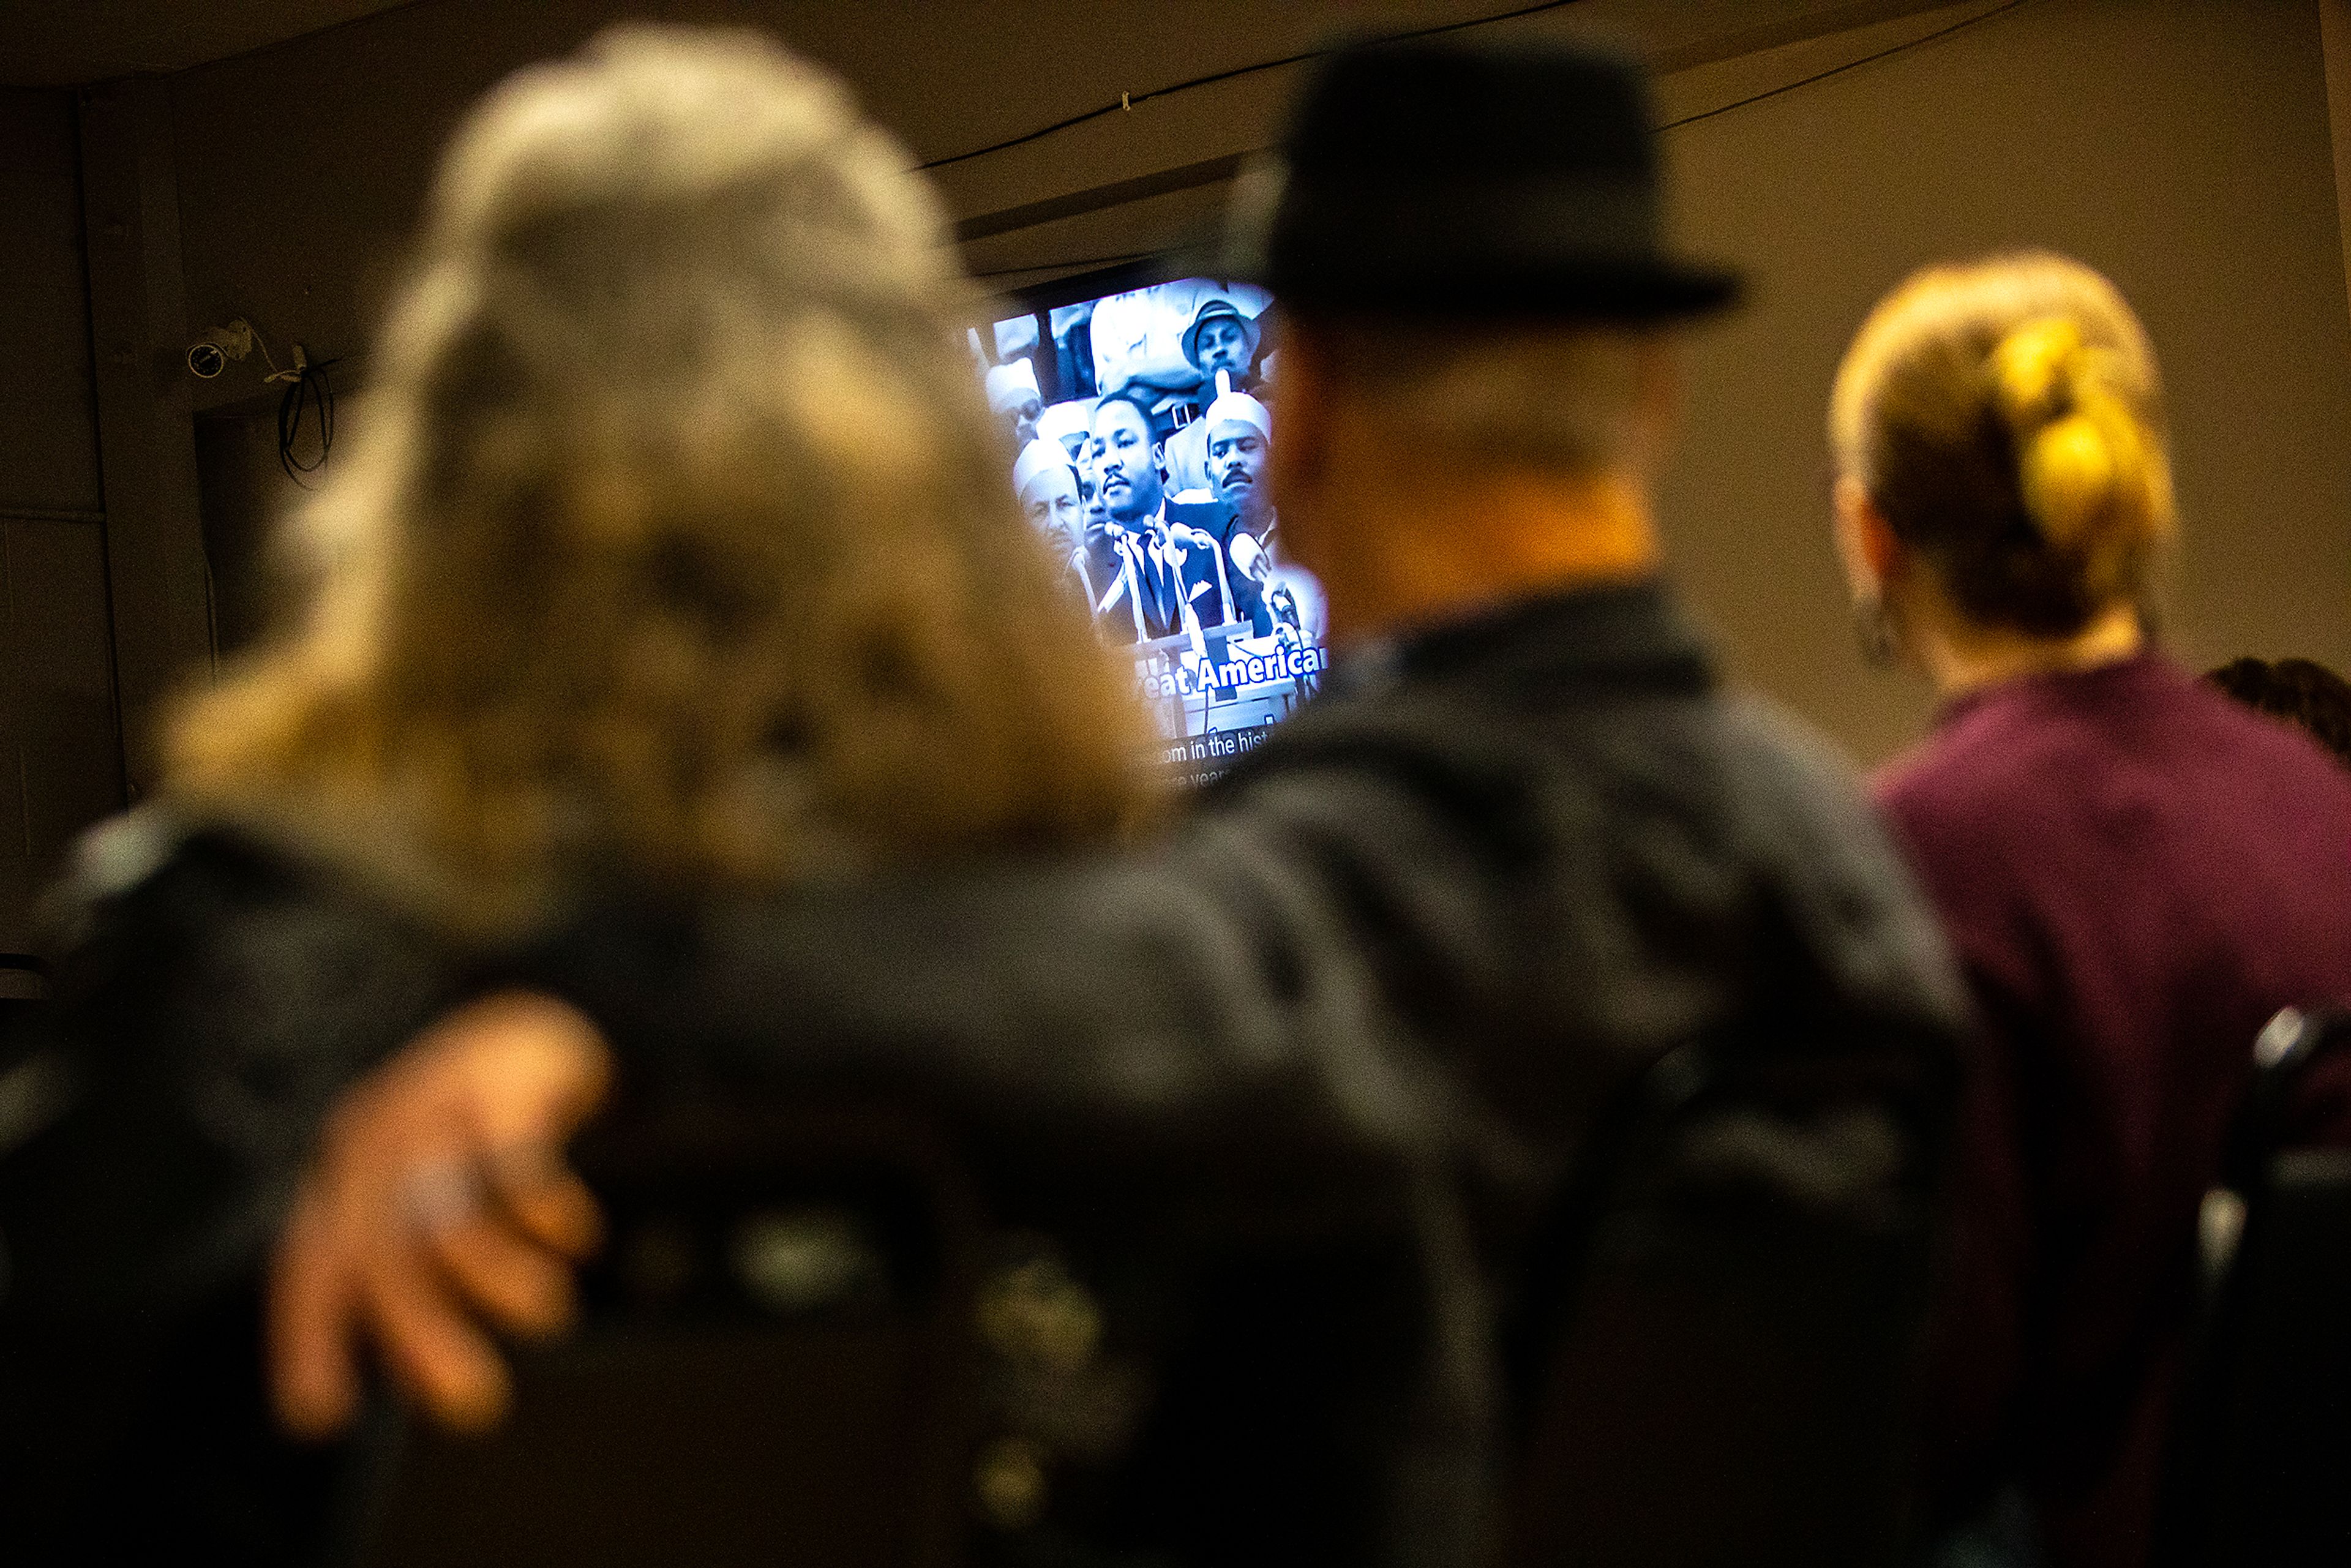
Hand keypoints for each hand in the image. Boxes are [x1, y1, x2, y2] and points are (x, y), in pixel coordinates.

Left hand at [269, 992, 613, 1437]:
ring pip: (445, 1212)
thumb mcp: (432, 1205)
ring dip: (496, 1278)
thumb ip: (423, 1285)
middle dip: (425, 1336)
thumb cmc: (474, 1138)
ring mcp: (439, 1110)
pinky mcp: (507, 1086)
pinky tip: (577, 1235)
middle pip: (384, 1254)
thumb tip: (430, 1392)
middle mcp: (377, 1144)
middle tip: (478, 1404)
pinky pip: (513, 1156)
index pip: (310, 1265)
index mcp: (345, 1179)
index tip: (322, 1416)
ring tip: (550, 1314)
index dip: (308, 1339)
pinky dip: (543, 1205)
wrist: (532, 1021)